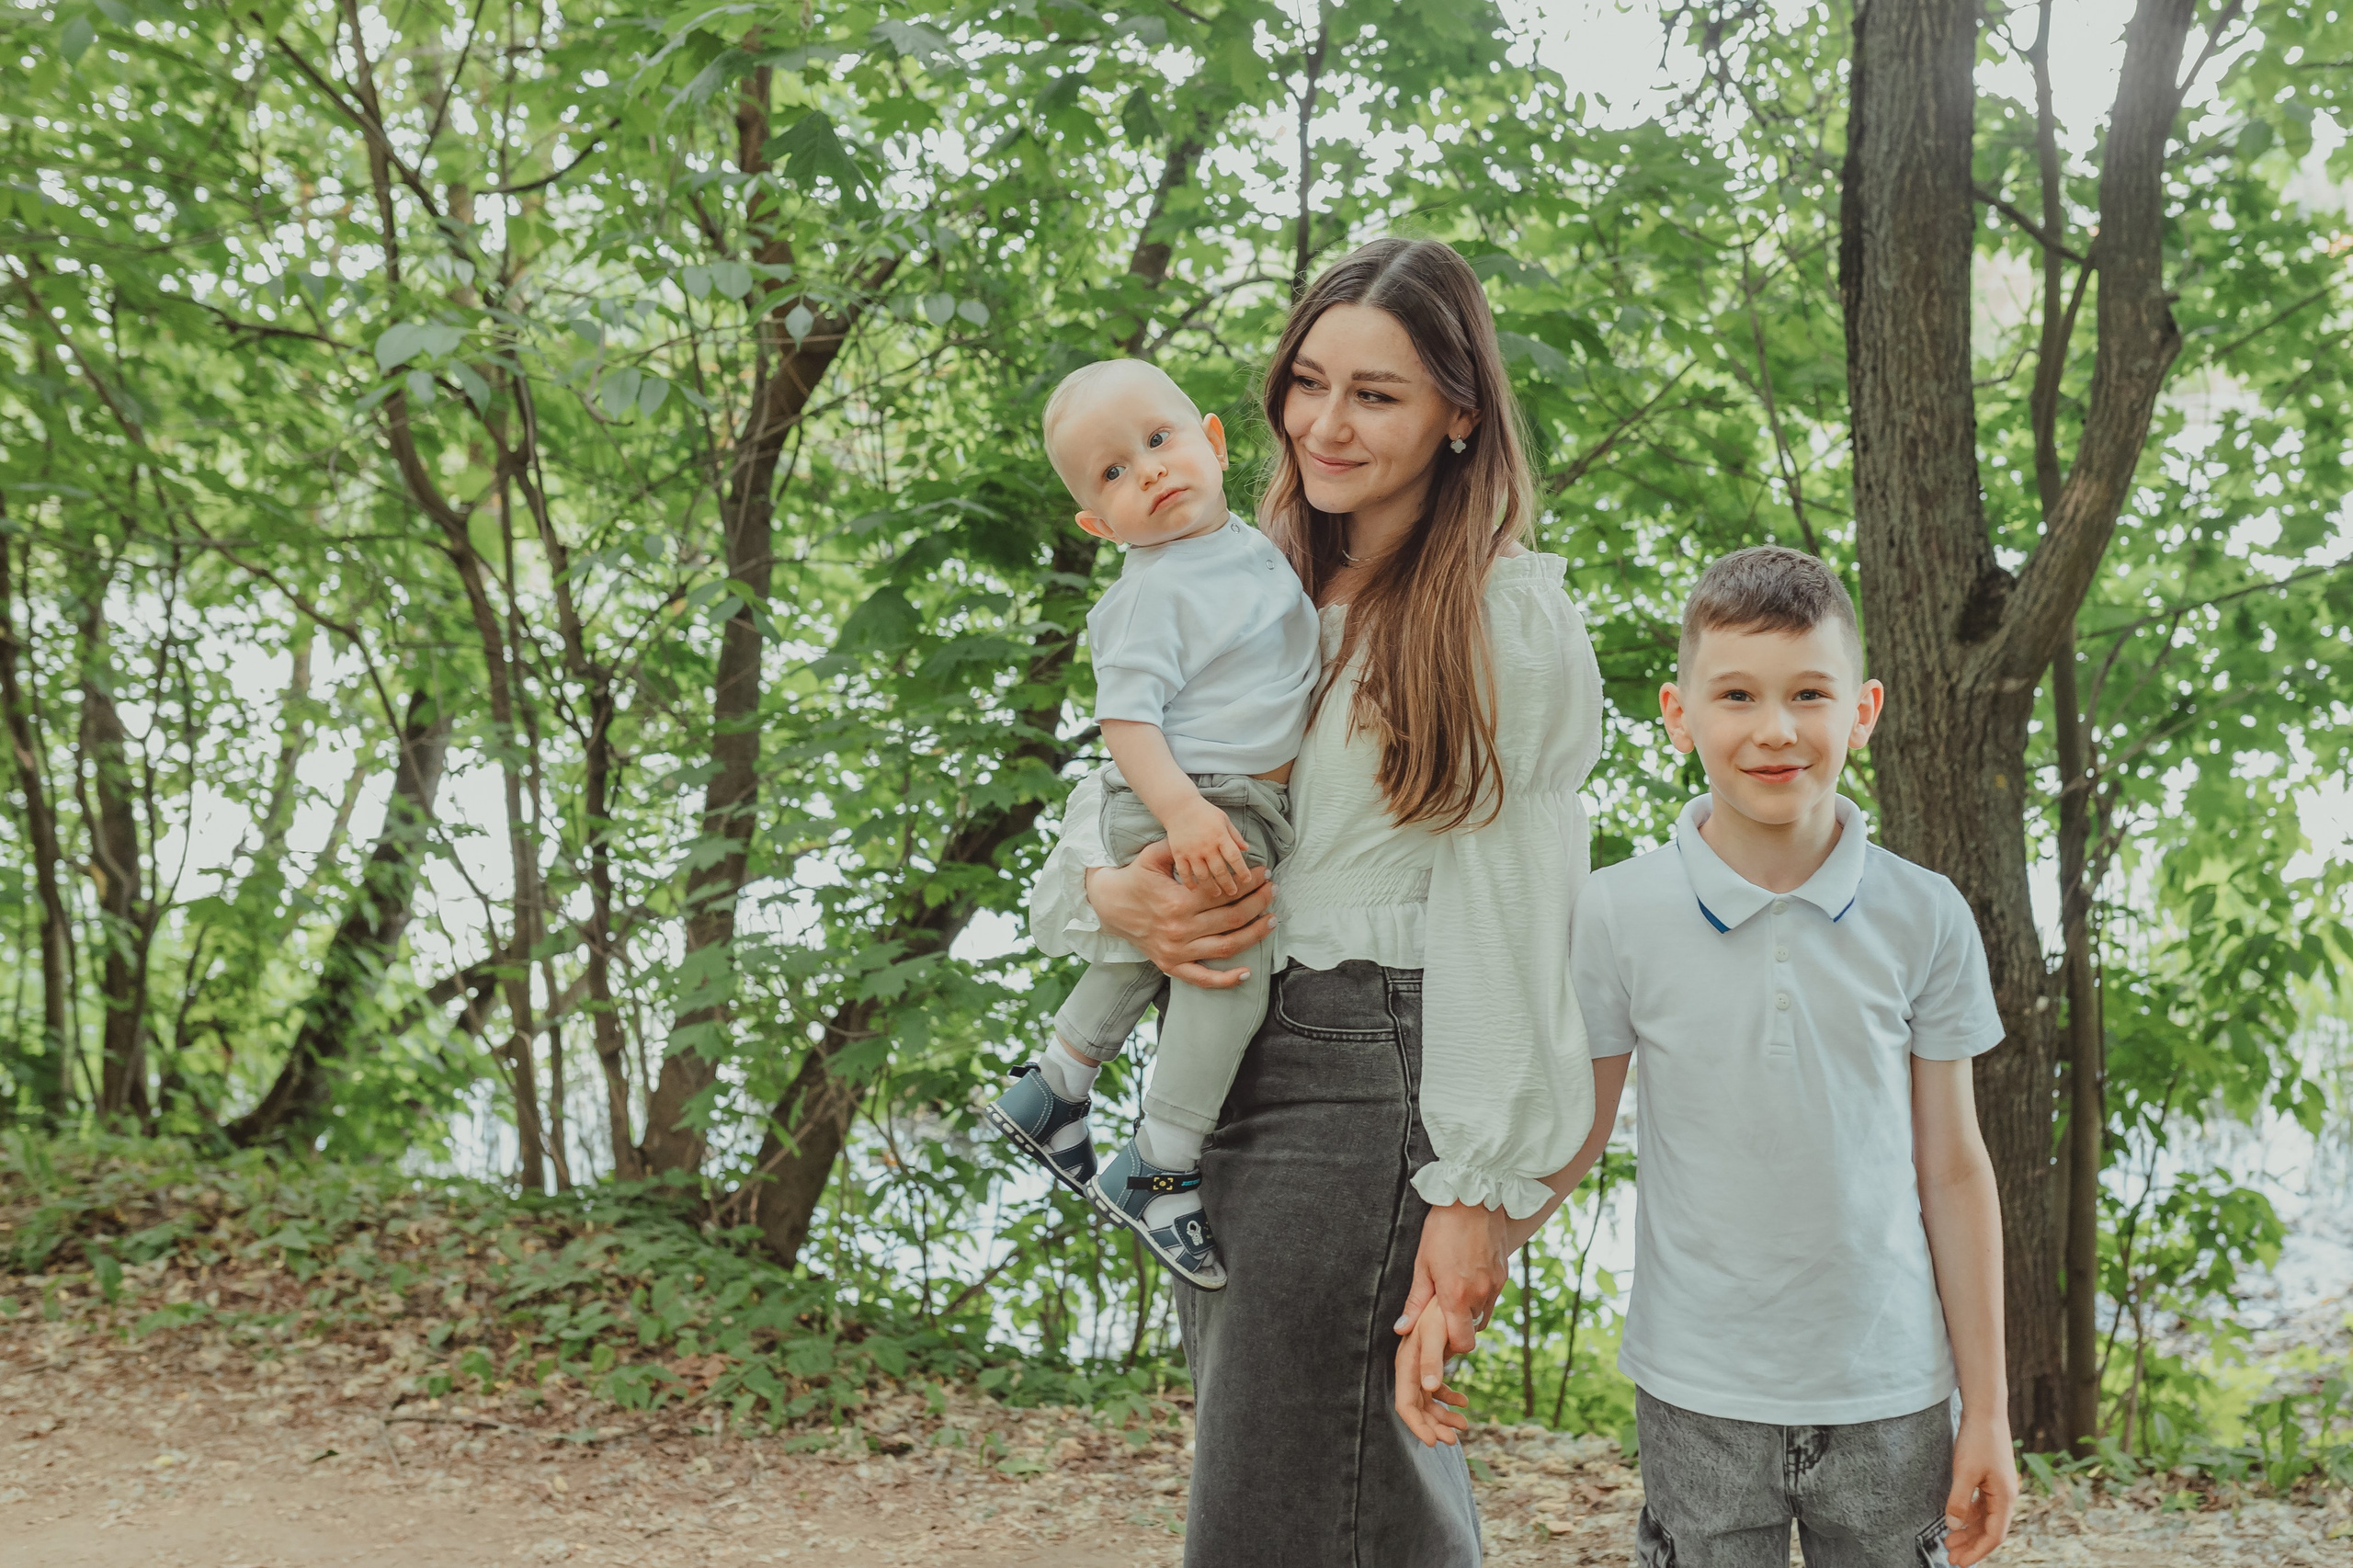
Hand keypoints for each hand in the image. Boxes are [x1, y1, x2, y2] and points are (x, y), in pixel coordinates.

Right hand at [1085, 839, 1274, 988]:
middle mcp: (1179, 928)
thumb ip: (1181, 848)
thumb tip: (1211, 841)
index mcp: (1177, 901)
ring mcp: (1176, 950)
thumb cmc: (1135, 877)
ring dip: (1254, 934)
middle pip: (1232, 918)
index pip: (1224, 892)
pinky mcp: (1171, 965)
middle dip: (1258, 902)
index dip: (1249, 881)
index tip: (1263, 872)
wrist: (1107, 905)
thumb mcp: (1153, 856)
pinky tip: (1247, 973)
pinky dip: (1226, 980)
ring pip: (1226, 946)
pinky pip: (1203, 978)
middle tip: (1272, 890)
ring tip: (1272, 920)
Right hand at [1163, 801, 1253, 897]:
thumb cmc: (1205, 813)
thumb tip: (1247, 849)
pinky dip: (1190, 883)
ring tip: (1217, 894)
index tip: (1247, 880)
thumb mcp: (1224, 820)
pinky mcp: (1179, 854)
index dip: (1242, 871)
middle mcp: (1206, 846)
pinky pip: (1184, 873)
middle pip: (1219, 871)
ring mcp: (1191, 851)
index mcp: (1220, 836)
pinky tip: (1195, 889)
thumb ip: (1235, 836)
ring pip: (1203, 875)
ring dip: (1211, 887)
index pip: (1234, 857)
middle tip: (1233, 893)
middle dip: (1228, 884)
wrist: (1179, 806)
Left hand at [1394, 1202, 1510, 1359]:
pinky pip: (1493, 1298)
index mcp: (1456, 1296)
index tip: (1437, 1340)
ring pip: (1484, 1315)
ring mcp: (1496, 1285)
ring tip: (1454, 1296)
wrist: (1472, 1198)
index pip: (1462, 1343)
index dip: (1450, 1347)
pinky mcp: (1504, 1273)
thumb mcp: (1422, 1264)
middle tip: (1442, 1317)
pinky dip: (1482, 1298)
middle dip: (1458, 1330)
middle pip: (1473, 1332)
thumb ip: (1415, 1301)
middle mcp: (1481, 1295)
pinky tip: (1468, 1280)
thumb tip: (1402, 1329)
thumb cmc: (1442, 1229)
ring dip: (1470, 1314)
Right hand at [1394, 1297, 1471, 1446]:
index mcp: (1407, 1362)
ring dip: (1444, 1416)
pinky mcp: (1433, 1361)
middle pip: (1417, 1406)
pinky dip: (1450, 1398)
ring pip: (1429, 1400)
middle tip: (1454, 1439)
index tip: (1433, 1443)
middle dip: (1433, 1426)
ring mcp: (1422, 1365)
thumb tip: (1429, 1388)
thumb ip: (1430, 1358)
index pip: (1405, 1403)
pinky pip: (1438, 1387)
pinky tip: (1465, 1402)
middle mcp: (1411, 1366)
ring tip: (1464, 1426)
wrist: (1451, 1286)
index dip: (1417, 1425)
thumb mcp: (1436, 1330)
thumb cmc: (1440, 1305)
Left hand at [1943, 1410, 2017, 1565]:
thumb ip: (1959, 1500)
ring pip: (1984, 1519)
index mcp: (2005, 1498)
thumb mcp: (1964, 1472)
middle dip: (1971, 1546)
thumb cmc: (1978, 1440)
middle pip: (1989, 1530)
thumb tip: (1953, 1526)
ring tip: (1949, 1542)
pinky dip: (1969, 1516)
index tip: (1960, 1563)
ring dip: (1968, 1532)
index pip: (1994, 1536)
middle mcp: (2006, 1497)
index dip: (1977, 1551)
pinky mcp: (1990, 1480)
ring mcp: (1999, 1489)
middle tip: (1950, 1557)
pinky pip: (1981, 1506)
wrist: (1986, 1412)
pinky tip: (1956, 1521)